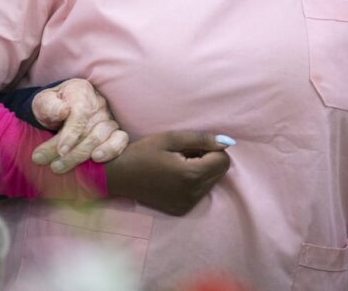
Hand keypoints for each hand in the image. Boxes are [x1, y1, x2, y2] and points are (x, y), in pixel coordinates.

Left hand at [29, 79, 128, 173]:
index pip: (80, 113)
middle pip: (88, 130)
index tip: (60, 151)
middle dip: (71, 153)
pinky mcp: (116, 131)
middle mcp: (98, 103)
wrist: (61, 110)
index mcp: (80, 91)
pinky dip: (111, 151)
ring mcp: (109, 117)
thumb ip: (49, 106)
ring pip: (101, 138)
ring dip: (82, 156)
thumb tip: (63, 111)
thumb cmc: (51, 107)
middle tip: (53, 166)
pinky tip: (97, 160)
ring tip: (62, 167)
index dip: (70, 134)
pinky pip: (120, 140)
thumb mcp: (43, 102)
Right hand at [105, 130, 232, 215]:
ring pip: (212, 181)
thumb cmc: (142, 153)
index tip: (190, 146)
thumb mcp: (169, 138)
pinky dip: (193, 181)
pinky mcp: (183, 209)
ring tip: (177, 164)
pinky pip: (200, 192)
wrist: (119, 176)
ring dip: (201, 169)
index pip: (223, 160)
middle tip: (183, 153)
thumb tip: (227, 142)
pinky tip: (174, 176)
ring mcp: (188, 204)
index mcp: (191, 174)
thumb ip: (200, 139)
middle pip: (220, 172)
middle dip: (207, 159)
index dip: (211, 148)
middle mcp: (193, 193)